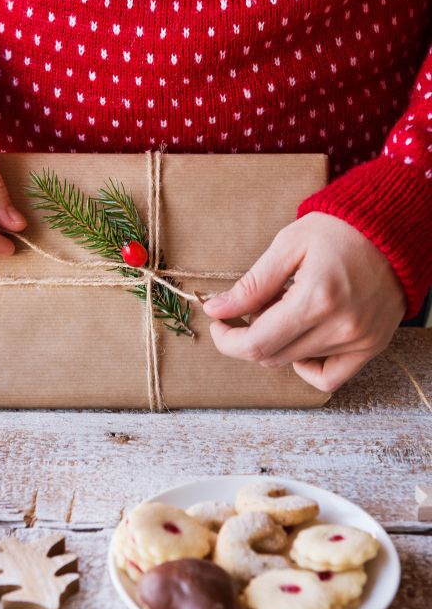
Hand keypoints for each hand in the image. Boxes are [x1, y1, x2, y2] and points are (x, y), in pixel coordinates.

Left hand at [203, 212, 407, 391]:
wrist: (391, 229)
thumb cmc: (339, 230)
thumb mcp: (288, 245)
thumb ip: (252, 284)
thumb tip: (216, 310)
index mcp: (316, 299)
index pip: (257, 344)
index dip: (227, 341)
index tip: (218, 324)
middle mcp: (340, 327)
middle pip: (272, 357)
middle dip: (248, 338)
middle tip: (253, 307)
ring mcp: (359, 341)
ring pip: (294, 363)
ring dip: (277, 343)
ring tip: (285, 308)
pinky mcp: (371, 346)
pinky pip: (330, 378)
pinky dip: (306, 366)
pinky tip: (301, 340)